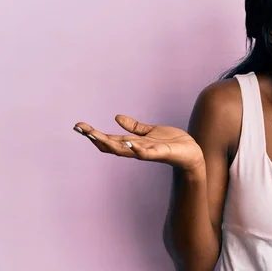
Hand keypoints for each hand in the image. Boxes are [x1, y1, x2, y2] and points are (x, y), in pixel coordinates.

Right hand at [73, 114, 203, 171]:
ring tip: (96, 136)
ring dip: (111, 144)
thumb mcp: (151, 132)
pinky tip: (128, 142)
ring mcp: (148, 152)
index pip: (109, 139)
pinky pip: (146, 153)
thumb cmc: (173, 143)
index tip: (79, 125)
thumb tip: (117, 117)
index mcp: (134, 143)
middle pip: (112, 145)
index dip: (94, 133)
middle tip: (81, 129)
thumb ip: (134, 127)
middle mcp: (137, 149)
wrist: (192, 153)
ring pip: (125, 150)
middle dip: (96, 137)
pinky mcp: (161, 153)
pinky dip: (137, 149)